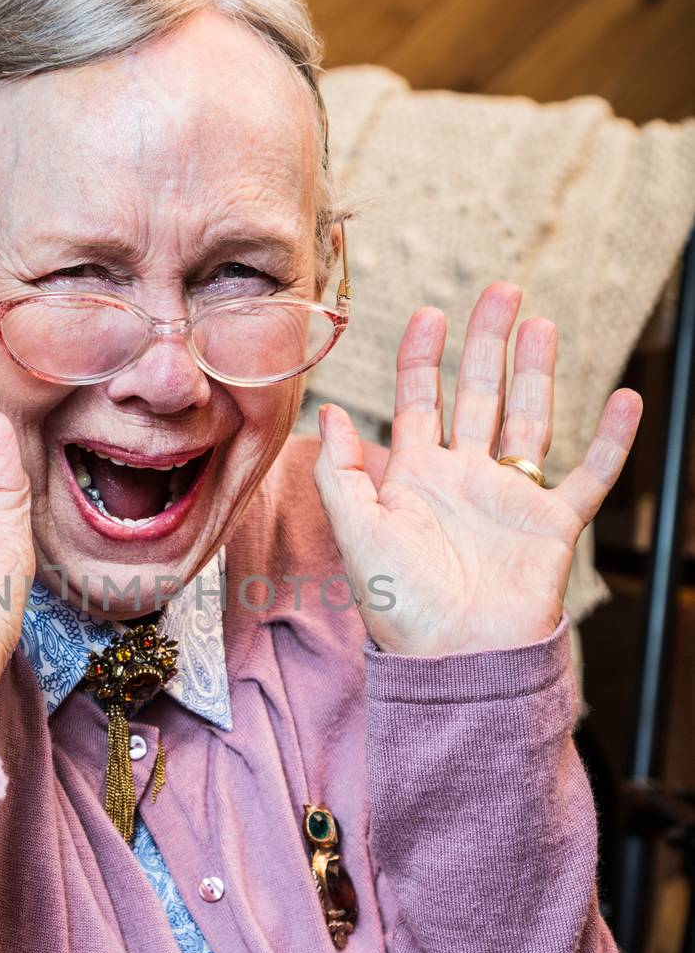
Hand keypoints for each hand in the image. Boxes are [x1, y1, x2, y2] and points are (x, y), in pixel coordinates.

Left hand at [313, 282, 641, 656]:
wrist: (456, 661)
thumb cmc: (400, 609)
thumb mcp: (357, 536)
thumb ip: (342, 474)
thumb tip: (328, 410)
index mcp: (414, 478)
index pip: (419, 401)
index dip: (422, 357)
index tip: (428, 313)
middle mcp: (464, 479)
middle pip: (480, 395)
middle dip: (487, 343)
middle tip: (501, 291)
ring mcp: (510, 499)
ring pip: (529, 420)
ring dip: (536, 372)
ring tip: (542, 325)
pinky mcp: (552, 525)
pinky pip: (589, 476)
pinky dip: (611, 441)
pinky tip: (624, 401)